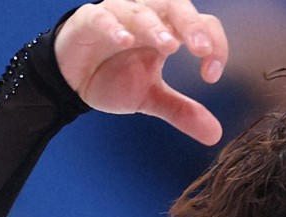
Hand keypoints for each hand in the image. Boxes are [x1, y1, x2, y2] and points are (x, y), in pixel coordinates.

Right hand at [55, 0, 227, 144]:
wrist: (70, 81)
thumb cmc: (112, 77)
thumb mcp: (150, 98)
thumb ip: (182, 111)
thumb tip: (215, 135)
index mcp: (167, 31)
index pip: (201, 25)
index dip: (214, 45)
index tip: (212, 76)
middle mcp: (147, 17)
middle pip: (175, 6)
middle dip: (191, 26)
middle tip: (202, 49)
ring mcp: (118, 16)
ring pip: (141, 10)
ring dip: (156, 27)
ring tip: (169, 47)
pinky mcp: (88, 21)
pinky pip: (102, 17)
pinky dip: (113, 27)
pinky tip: (124, 41)